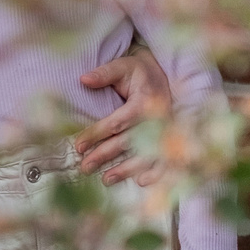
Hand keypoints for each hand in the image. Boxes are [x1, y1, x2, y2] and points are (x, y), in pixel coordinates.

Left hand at [76, 49, 171, 183]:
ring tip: (106, 180)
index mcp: (145, 102)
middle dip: (105, 155)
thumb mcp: (122, 67)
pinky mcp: (170, 137)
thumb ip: (104, 74)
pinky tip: (141, 182)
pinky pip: (166, 159)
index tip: (78, 145)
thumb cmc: (138, 72)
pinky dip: (156, 172)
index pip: (117, 122)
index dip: (97, 134)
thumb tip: (83, 79)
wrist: (163, 74)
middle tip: (84, 167)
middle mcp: (158, 118)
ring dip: (127, 169)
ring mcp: (166, 130)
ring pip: (146, 154)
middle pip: (129, 141)